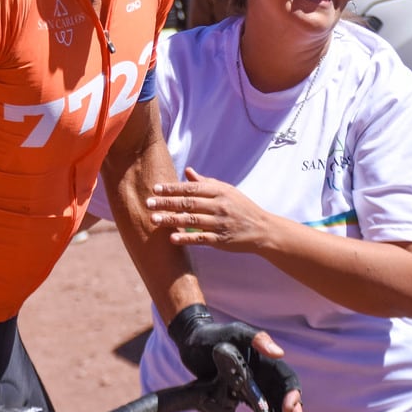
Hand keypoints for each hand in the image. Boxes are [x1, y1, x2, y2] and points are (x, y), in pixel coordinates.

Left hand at [146, 168, 271, 251]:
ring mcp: (220, 223)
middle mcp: (219, 206)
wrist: (263, 229)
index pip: (191, 188)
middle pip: (188, 203)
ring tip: (154, 219)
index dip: (172, 188)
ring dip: (171, 220)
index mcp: (219, 192)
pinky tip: (172, 238)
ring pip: (191, 220)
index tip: (155, 188)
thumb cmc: (241, 207)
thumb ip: (205, 182)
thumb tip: (187, 171)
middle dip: (166, 203)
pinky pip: (201, 238)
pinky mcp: (221, 240)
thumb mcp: (227, 191)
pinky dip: (186, 238)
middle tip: (148, 203)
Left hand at [168, 305, 304, 411]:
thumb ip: (256, 338)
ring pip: (275, 405)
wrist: (191, 341)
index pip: (286, 378)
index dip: (291, 393)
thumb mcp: (234, 332)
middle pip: (285, 395)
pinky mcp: (240, 393)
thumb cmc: (214, 334)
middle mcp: (263, 373)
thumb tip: (280, 353)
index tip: (287, 408)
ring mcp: (253, 384)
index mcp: (266, 360)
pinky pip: (259, 409)